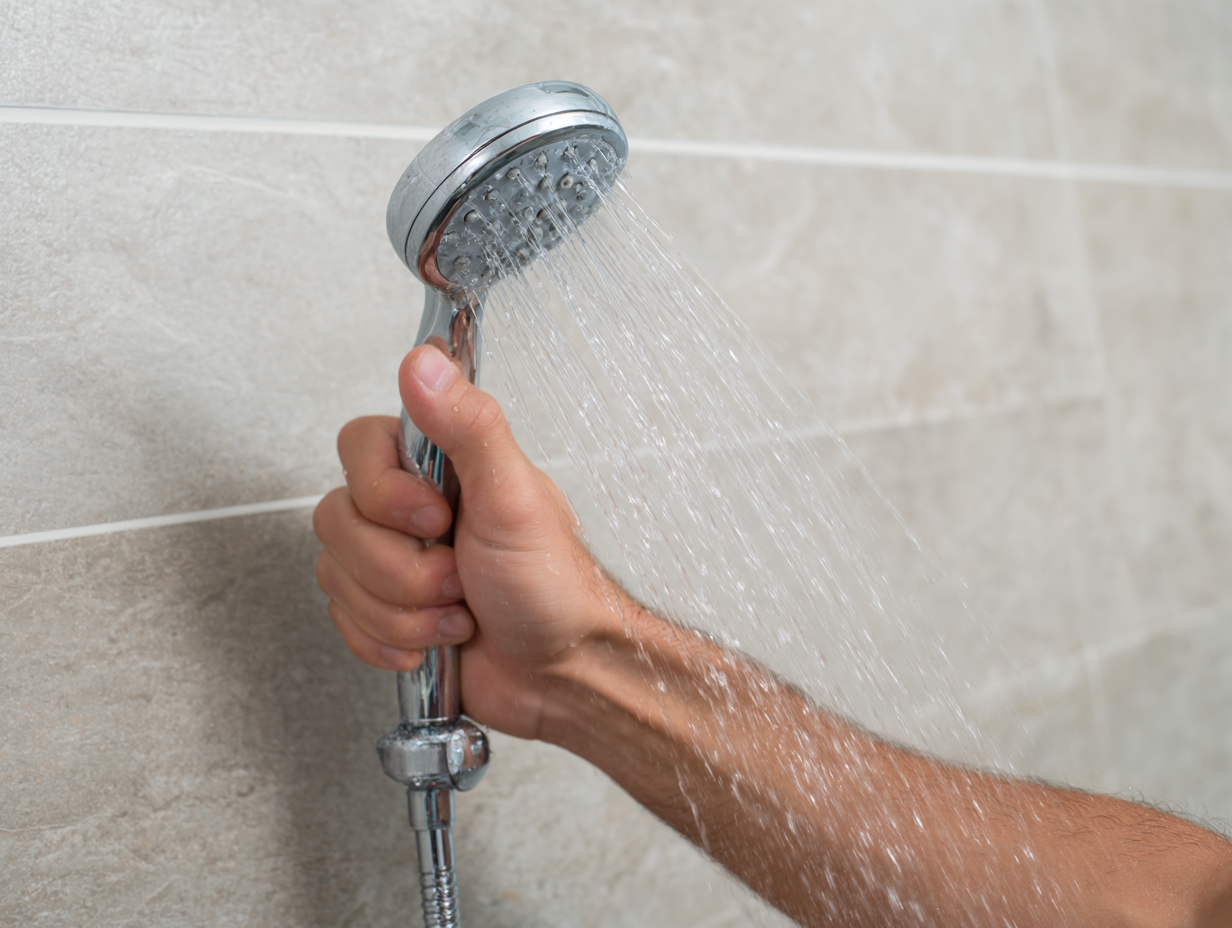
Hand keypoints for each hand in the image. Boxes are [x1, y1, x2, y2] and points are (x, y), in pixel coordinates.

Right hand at [313, 345, 622, 739]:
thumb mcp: (514, 496)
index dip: (387, 494)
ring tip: (459, 612)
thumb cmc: (552, 584)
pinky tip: (438, 640)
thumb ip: (468, 425)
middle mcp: (408, 507)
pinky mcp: (382, 609)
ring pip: (336, 576)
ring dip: (404, 611)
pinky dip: (392, 641)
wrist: (560, 672)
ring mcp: (392, 559)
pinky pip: (343, 621)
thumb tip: (422, 362)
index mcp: (438, 466)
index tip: (438, 519)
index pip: (357, 447)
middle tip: (461, 575)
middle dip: (403, 569)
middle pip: (337, 520)